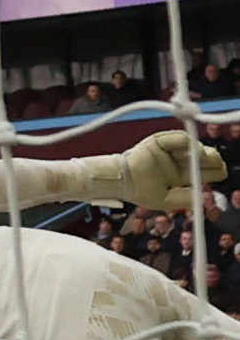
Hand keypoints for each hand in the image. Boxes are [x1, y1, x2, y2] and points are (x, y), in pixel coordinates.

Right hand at [110, 131, 225, 210]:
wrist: (120, 180)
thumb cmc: (138, 191)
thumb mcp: (165, 201)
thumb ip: (184, 199)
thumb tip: (203, 194)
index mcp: (181, 175)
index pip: (205, 171)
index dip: (215, 170)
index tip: (218, 172)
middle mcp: (179, 161)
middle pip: (203, 156)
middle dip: (212, 158)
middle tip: (214, 161)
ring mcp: (171, 150)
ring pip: (193, 146)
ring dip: (200, 151)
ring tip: (200, 156)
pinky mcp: (161, 141)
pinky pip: (178, 138)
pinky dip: (186, 141)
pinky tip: (190, 148)